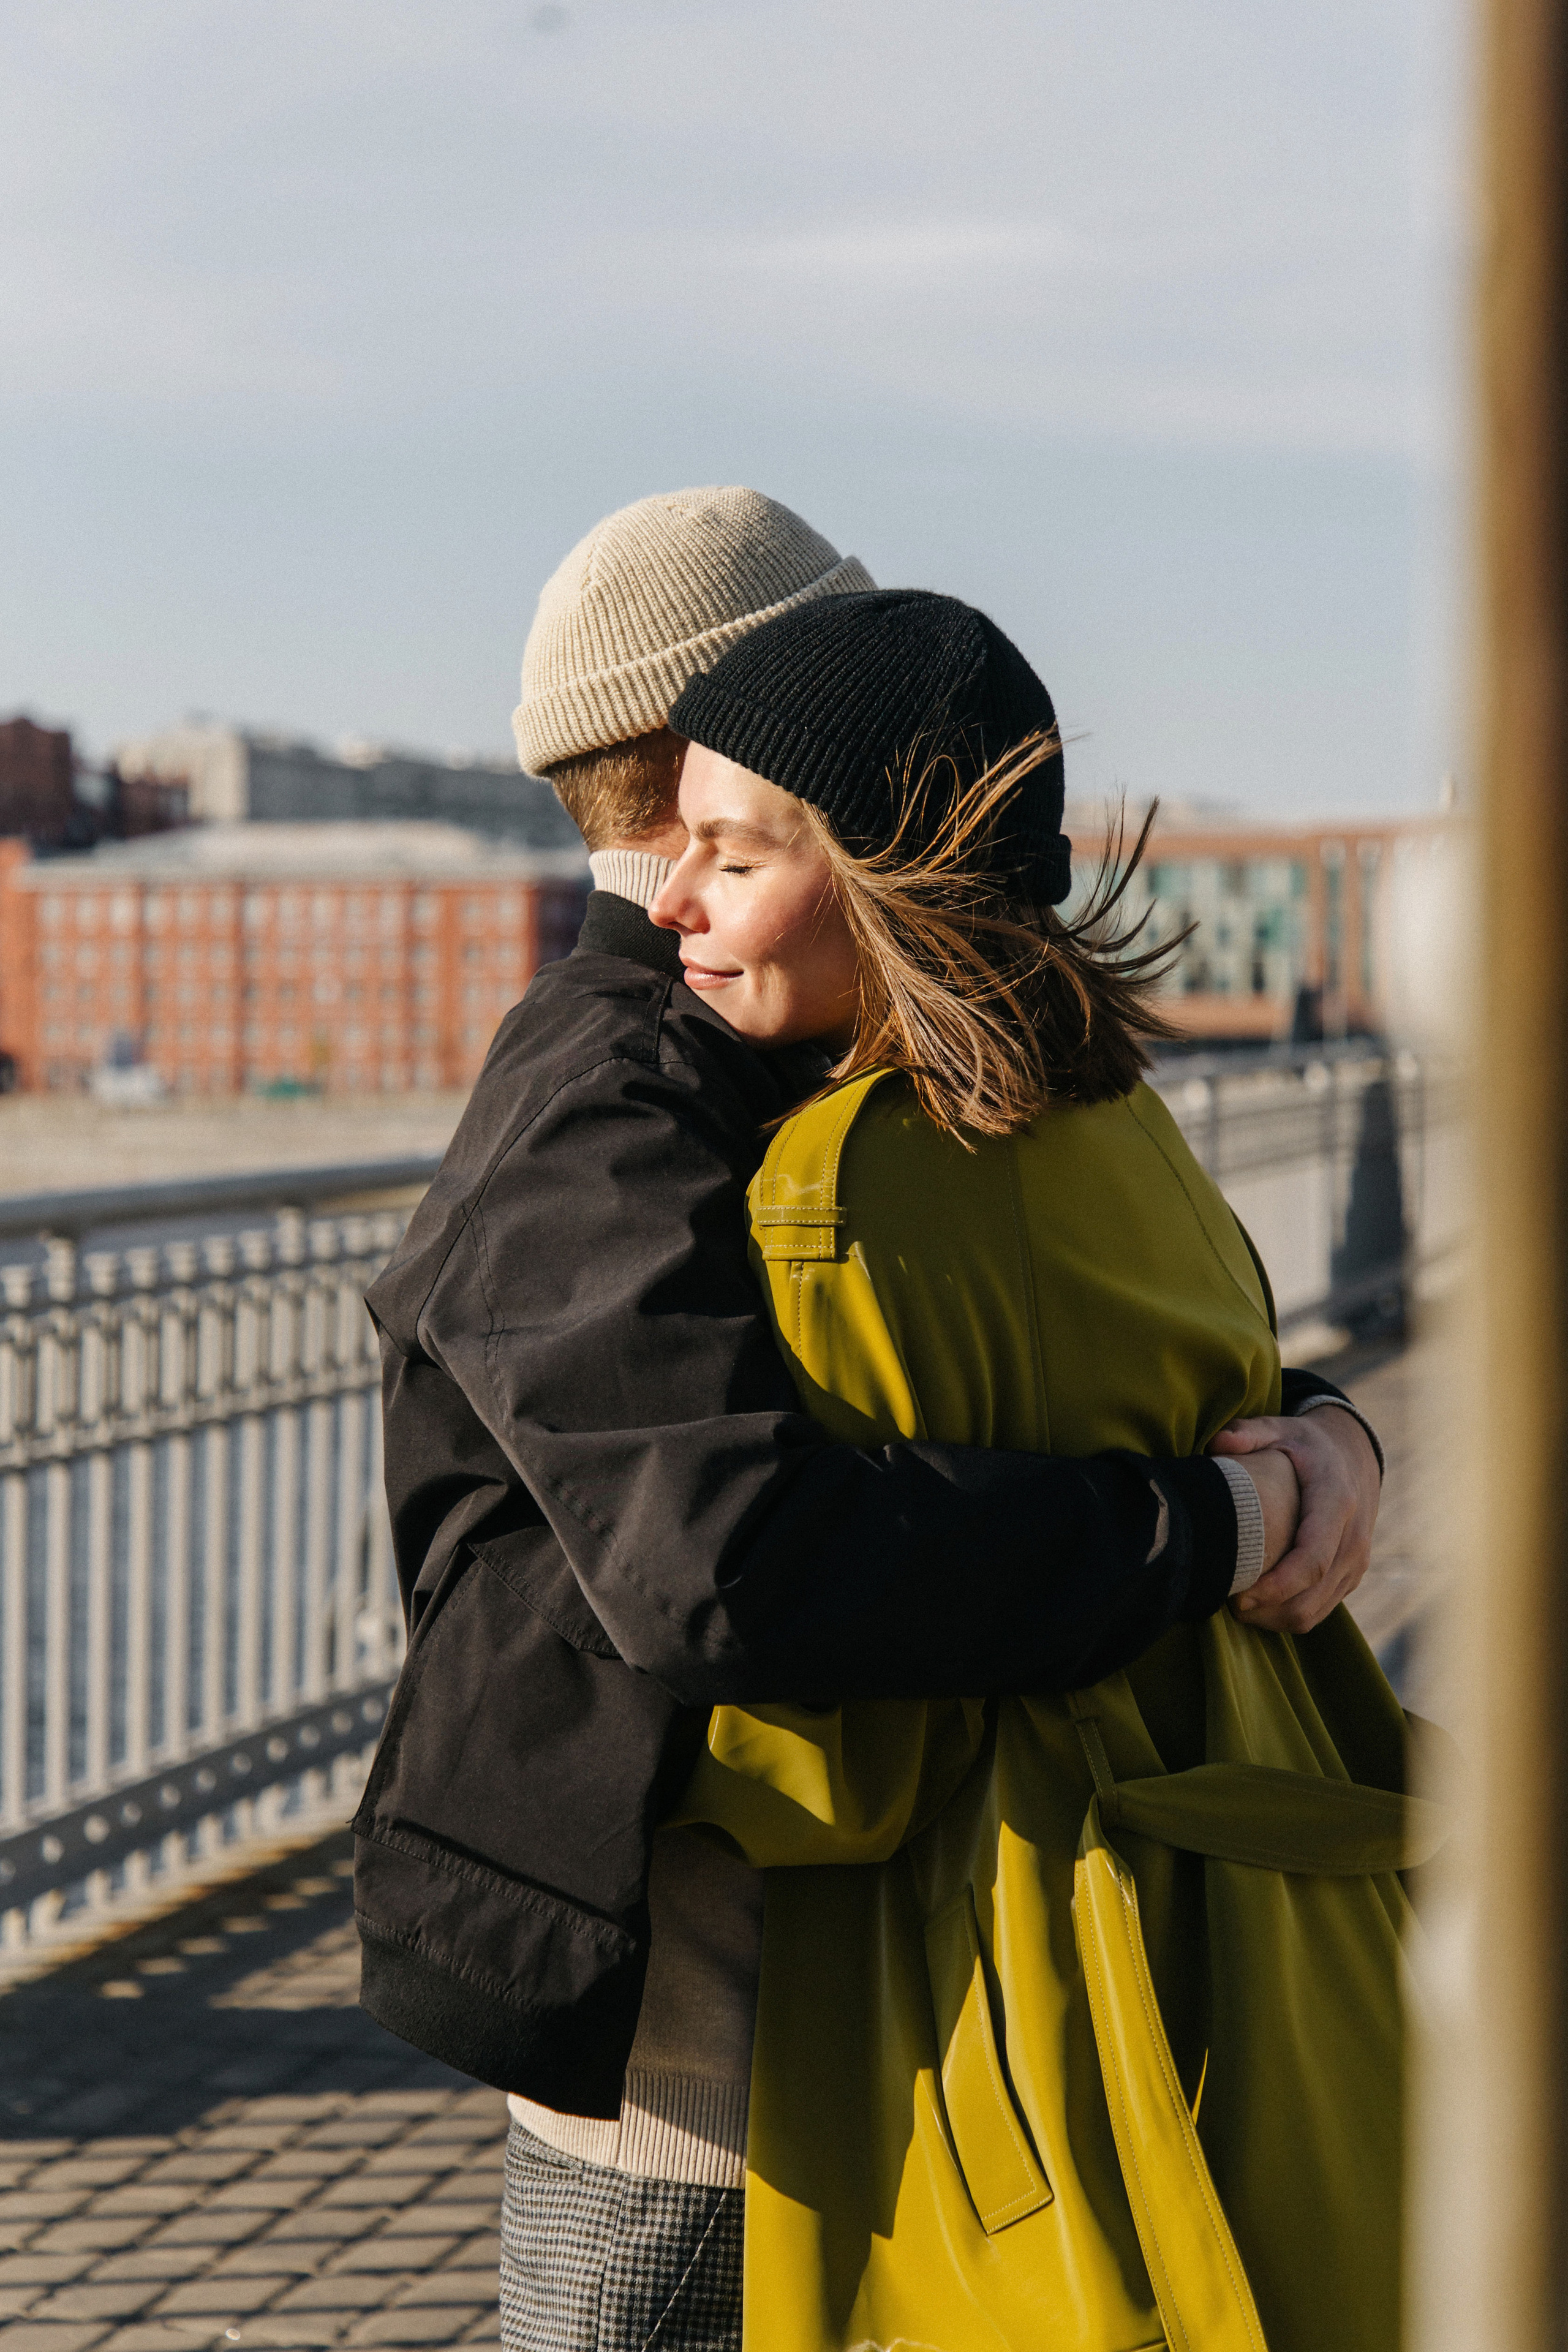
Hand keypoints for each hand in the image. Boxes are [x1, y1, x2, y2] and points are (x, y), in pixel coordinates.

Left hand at [1210, 1405, 1380, 1635]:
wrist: (1354, 1455)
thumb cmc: (1306, 1445)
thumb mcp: (1281, 1428)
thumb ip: (1249, 1432)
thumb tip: (1217, 1443)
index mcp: (1336, 1502)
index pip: (1312, 1559)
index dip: (1277, 1586)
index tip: (1238, 1595)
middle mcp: (1354, 1539)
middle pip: (1311, 1596)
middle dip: (1266, 1610)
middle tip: (1224, 1602)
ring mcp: (1356, 1562)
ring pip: (1315, 1612)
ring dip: (1273, 1618)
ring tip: (1235, 1605)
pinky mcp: (1351, 1576)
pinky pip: (1320, 1611)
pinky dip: (1286, 1615)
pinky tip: (1256, 1603)